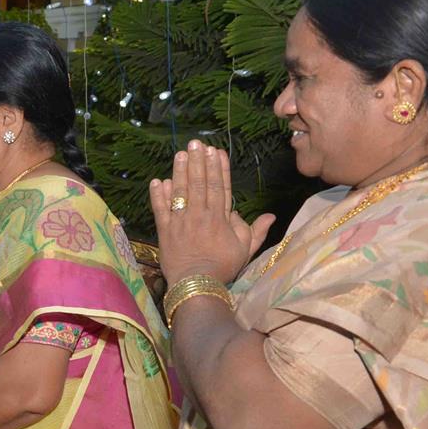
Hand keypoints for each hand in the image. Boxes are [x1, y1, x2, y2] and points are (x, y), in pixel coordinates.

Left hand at [149, 140, 275, 284]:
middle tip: (197, 144)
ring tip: (180, 154)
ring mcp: (181, 221)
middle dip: (199, 162)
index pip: (220, 187)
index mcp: (221, 218)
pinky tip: (158, 181)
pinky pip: (160, 209)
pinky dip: (158, 195)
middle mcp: (201, 215)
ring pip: (181, 192)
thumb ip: (256, 231)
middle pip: (200, 183)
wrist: (197, 284)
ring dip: (180, 172)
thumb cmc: (223, 267)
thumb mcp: (246, 250)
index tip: (216, 151)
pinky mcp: (165, 230)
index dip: (218, 168)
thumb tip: (269, 215)